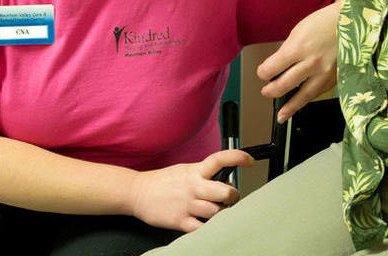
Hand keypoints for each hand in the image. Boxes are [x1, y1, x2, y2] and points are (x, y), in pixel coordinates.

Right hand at [129, 149, 253, 231]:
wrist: (137, 192)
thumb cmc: (164, 182)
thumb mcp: (186, 170)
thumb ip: (205, 174)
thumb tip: (227, 178)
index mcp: (195, 171)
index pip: (220, 159)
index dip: (238, 158)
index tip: (249, 160)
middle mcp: (193, 187)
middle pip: (225, 192)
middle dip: (234, 197)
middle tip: (232, 199)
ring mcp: (187, 204)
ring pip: (217, 213)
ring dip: (221, 214)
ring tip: (217, 213)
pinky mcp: (180, 221)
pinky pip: (201, 228)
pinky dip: (208, 229)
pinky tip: (206, 225)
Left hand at [257, 0, 341, 122]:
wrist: (353, 23)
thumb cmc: (327, 22)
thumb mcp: (300, 31)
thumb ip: (288, 51)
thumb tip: (277, 66)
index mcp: (298, 47)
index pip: (271, 69)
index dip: (262, 73)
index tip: (262, 73)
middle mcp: (311, 63)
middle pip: (282, 86)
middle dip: (270, 91)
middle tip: (267, 91)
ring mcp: (324, 73)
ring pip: (301, 97)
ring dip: (288, 108)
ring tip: (281, 114)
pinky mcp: (334, 79)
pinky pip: (316, 94)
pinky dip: (306, 101)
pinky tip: (300, 106)